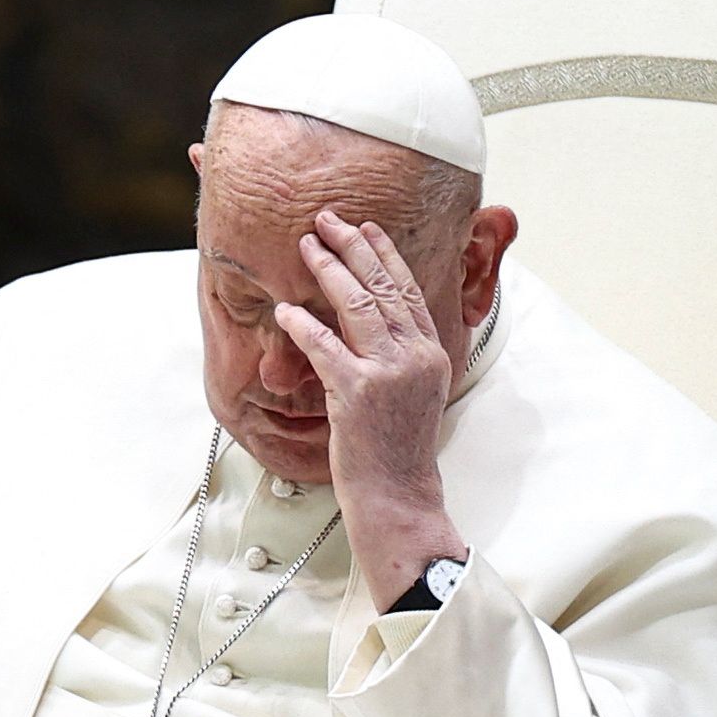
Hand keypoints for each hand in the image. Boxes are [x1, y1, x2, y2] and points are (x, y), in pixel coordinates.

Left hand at [276, 210, 467, 607]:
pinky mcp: (358, 393)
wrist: (399, 497)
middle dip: (354, 246)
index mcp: (431, 353)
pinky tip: (286, 309)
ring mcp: (389, 373)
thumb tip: (371, 326)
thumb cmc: (397, 452)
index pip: (408, 290)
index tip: (366, 227)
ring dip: (329, 270)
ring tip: (306, 246)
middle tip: (328, 220)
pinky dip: (303, 324)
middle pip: (384, 286)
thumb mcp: (414, 395)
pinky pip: (325, 346)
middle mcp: (416, 356)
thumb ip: (399, 357)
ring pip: (358, 305)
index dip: (384, 254)